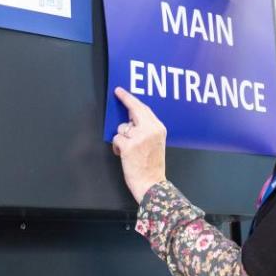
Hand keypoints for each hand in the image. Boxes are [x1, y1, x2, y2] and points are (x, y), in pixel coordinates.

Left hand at [112, 87, 167, 202]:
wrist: (151, 184)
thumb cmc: (152, 166)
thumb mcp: (156, 143)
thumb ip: (147, 129)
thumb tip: (130, 119)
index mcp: (159, 128)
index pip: (144, 108)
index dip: (131, 99)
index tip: (121, 92)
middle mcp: (150, 130)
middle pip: (134, 110)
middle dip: (125, 101)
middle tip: (118, 95)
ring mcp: (139, 137)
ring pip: (122, 127)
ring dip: (122, 136)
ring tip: (128, 149)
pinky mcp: (128, 146)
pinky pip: (116, 138)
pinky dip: (117, 146)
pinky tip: (122, 154)